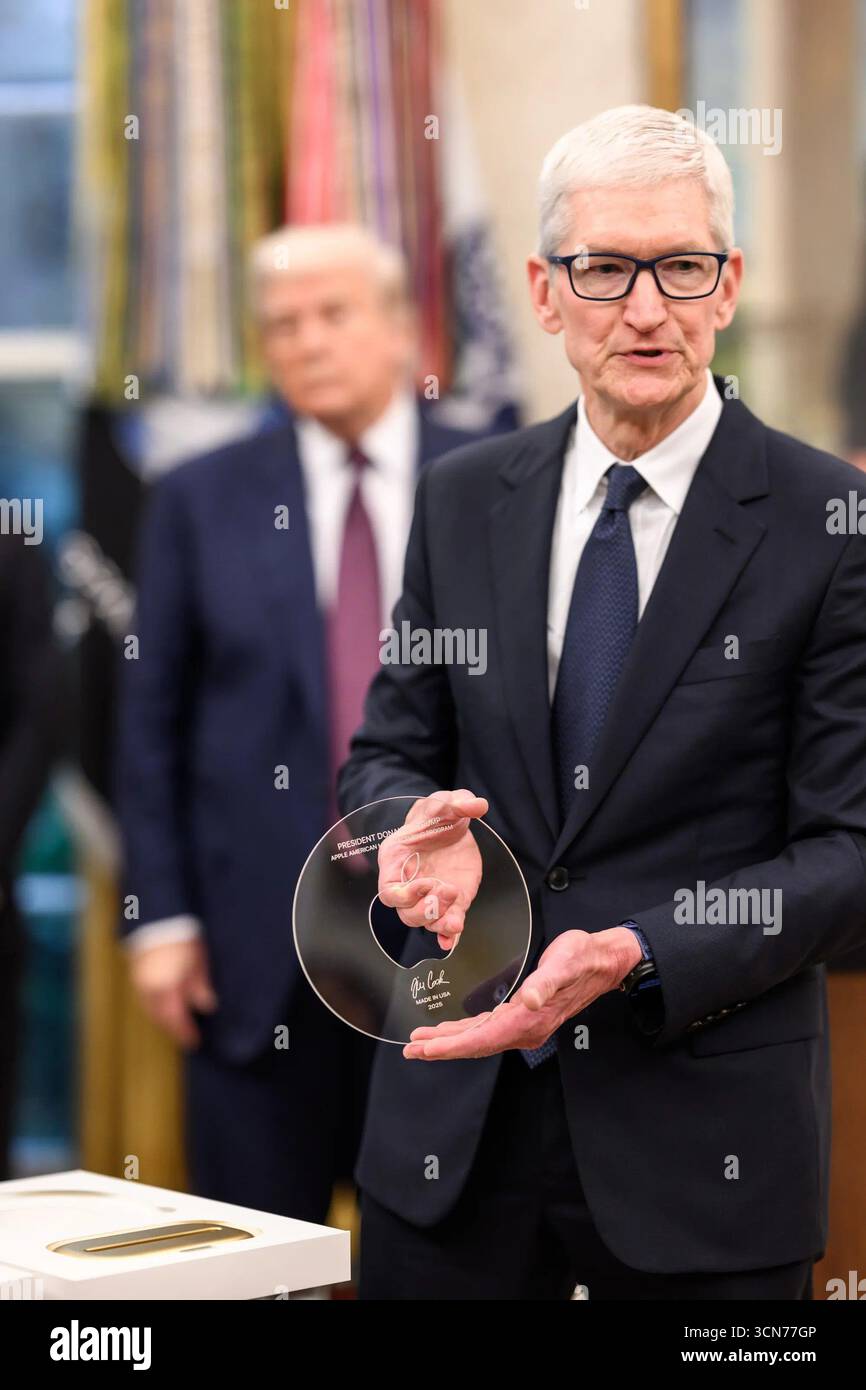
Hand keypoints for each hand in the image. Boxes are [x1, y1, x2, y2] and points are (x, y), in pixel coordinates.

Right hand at [128, 938, 218, 1049]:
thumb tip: (207, 1006)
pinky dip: (154, 1007)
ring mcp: (139, 981)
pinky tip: (163, 1005)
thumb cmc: (183, 936)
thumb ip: (201, 985)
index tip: (195, 1042)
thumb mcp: (198, 960)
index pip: (176, 1019)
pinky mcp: (134, 973)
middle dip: (173, 1028)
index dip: (185, 1033)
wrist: (158, 915)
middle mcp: (150, 988)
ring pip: (149, 1009)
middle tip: (186, 1035)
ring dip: (162, 1019)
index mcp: (167, 987)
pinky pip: (144, 998)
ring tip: (176, 1022)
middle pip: (160, 1017)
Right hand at [377, 789, 487, 949]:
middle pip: (405, 912)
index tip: (427, 884)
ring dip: (438, 922)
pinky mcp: (451, 903)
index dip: (405, 895)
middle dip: (426, 908)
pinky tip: (455, 935)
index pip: (389, 891)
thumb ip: (458, 802)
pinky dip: (448, 935)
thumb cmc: (437, 815)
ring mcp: (429, 896)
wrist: (451, 826)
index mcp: (396, 860)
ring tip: (456, 916)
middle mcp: (409, 883)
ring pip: (423, 921)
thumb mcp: (445, 803)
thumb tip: (477, 804)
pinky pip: (445, 925)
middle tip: (448, 890)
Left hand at [402, 926, 640, 1058]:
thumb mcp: (563, 964)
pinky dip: (466, 1032)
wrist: (602, 961)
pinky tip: (453, 1030)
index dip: (451, 1047)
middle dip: (442, 1048)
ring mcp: (525, 1025)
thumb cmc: (582, 959)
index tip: (425, 1049)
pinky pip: (488, 1029)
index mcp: (529, 1020)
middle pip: (476, 1045)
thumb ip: (545, 983)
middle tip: (411, 1049)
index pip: (482, 1039)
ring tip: (422, 1042)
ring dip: (451, 1042)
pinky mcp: (524, 1015)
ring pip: (480, 1039)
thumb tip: (529, 1000)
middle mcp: (525, 1028)